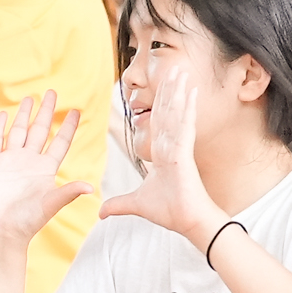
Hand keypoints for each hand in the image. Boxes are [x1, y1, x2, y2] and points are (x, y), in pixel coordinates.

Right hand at [0, 92, 91, 245]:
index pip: (60, 142)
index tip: (76, 111)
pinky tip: (5, 114)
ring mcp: (9, 161)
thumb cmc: (27, 222)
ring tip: (31, 98)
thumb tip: (90, 188)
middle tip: (53, 92)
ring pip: (18, 131)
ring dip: (24, 115)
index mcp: (45, 169)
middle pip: (39, 130)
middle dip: (46, 112)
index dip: (67, 127)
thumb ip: (67, 192)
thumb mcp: (50, 204)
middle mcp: (29, 162)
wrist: (0, 231)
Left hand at [100, 64, 221, 242]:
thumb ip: (118, 204)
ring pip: (177, 114)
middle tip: (175, 70)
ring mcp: (180, 148)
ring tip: (182, 72)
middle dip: (170, 91)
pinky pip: (186, 126)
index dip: (159, 103)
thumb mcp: (136, 204)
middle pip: (169, 112)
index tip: (161, 87)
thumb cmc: (170, 212)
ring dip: (179, 92)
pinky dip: (188, 108)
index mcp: (163, 154)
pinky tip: (191, 92)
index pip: (158, 123)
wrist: (188, 222)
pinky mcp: (185, 153)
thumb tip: (100, 213)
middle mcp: (172, 147)